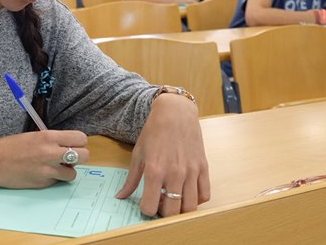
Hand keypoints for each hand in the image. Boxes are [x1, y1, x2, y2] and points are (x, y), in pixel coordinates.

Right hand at [0, 130, 89, 188]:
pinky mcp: (43, 183)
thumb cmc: (11, 147)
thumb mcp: (34, 136)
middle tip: (69, 158)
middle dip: (79, 157)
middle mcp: (51, 153)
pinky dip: (54, 178)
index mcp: (49, 137)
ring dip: (67, 171)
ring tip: (56, 168)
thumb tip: (67, 146)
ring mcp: (48, 170)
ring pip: (73, 173)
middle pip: (84, 156)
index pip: (80, 138)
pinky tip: (43, 173)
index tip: (74, 145)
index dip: (79, 143)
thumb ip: (52, 140)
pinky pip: (58, 181)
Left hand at [115, 93, 209, 216]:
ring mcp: (191, 172)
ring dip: (180, 209)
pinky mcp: (204, 168)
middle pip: (172, 212)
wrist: (175, 113)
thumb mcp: (138, 154)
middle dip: (163, 213)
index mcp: (154, 171)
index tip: (145, 204)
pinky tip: (187, 192)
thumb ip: (130, 179)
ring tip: (173, 199)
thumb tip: (120, 197)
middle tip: (160, 203)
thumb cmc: (154, 132)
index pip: (150, 207)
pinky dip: (196, 199)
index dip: (146, 210)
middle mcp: (174, 174)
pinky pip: (204, 195)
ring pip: (190, 207)